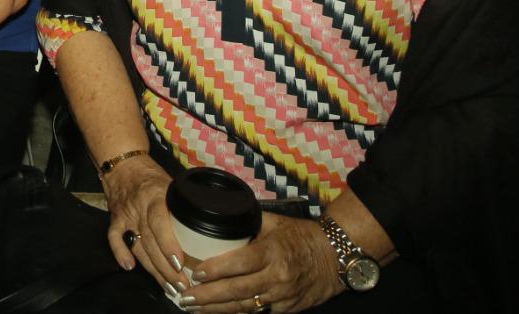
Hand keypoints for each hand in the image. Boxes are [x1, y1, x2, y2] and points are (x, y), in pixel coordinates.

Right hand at [102, 156, 184, 293]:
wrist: (124, 166)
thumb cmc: (154, 178)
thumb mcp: (174, 185)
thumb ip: (186, 205)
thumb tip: (212, 228)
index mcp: (155, 196)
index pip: (159, 222)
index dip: (168, 244)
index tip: (179, 263)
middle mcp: (138, 207)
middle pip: (150, 241)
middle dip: (166, 267)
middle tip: (183, 286)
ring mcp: (125, 215)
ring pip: (137, 246)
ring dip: (152, 269)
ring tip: (169, 287)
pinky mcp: (115, 221)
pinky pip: (114, 239)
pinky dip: (119, 253)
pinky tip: (129, 267)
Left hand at [181, 214, 343, 312]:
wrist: (335, 257)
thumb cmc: (301, 235)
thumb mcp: (273, 222)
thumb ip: (245, 222)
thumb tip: (218, 215)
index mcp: (272, 252)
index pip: (239, 263)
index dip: (216, 270)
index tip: (195, 273)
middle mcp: (277, 277)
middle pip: (237, 290)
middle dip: (207, 297)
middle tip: (184, 297)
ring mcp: (282, 296)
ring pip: (245, 307)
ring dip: (217, 310)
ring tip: (193, 308)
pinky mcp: (287, 309)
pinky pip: (258, 313)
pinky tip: (218, 313)